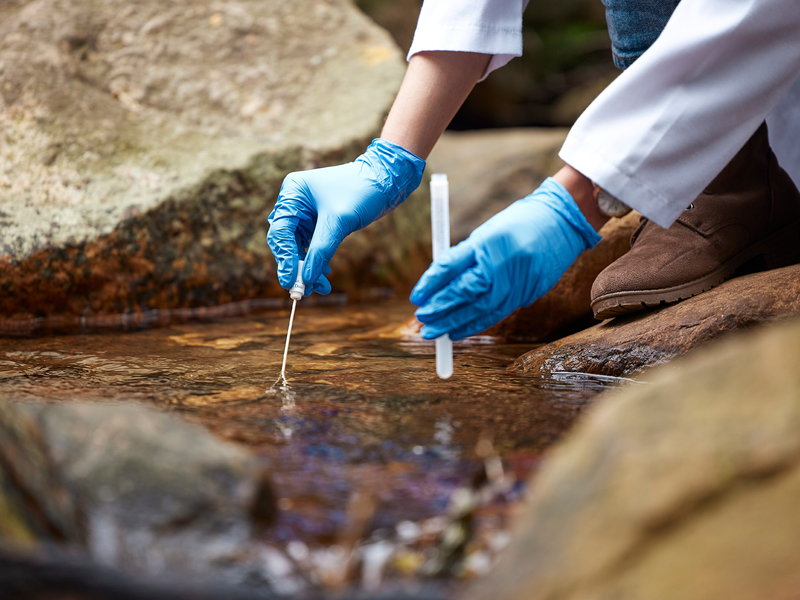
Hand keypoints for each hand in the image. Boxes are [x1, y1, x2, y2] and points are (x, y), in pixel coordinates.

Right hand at [267, 139, 424, 294]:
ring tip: (321, 287)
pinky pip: (312, 245)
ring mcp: (307, 212)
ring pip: (299, 247)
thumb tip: (307, 279)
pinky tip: (325, 273)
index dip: (284, 259)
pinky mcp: (319, 221)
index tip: (290, 282)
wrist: (386, 180)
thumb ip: (321, 250)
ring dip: (308, 267)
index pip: (281, 231)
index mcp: (293, 193)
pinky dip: (317, 260)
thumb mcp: (339, 222)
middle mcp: (296, 201)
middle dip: (297, 267)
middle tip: (304, 291)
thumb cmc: (362, 191)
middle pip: (287, 241)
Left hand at [410, 178, 601, 339]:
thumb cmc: (517, 224)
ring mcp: (518, 280)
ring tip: (434, 332)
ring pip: (481, 309)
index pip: (450, 266)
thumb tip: (436, 286)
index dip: (430, 284)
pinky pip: (497, 313)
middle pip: (464, 291)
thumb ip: (464, 258)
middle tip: (422, 318)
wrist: (562, 222)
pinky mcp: (529, 293)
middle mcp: (501, 262)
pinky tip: (458, 332)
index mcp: (486, 241)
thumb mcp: (487, 233)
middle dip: (440, 308)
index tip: (416, 297)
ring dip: (454, 324)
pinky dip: (476, 325)